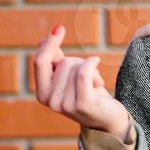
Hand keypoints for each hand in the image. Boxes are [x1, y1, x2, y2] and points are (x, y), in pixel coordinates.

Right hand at [33, 24, 132, 139]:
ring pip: (75, 66)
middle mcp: (51, 101)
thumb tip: (43, 40)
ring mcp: (65, 104)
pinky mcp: (83, 104)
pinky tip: (97, 61)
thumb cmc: (89, 95)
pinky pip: (84, 72)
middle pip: (63, 62)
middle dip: (78, 63)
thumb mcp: (69, 77)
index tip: (59, 29)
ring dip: (89, 70)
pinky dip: (92, 63)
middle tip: (89, 78)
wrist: (108, 120)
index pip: (40, 61)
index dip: (49, 43)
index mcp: (42, 94)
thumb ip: (55, 61)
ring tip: (94, 85)